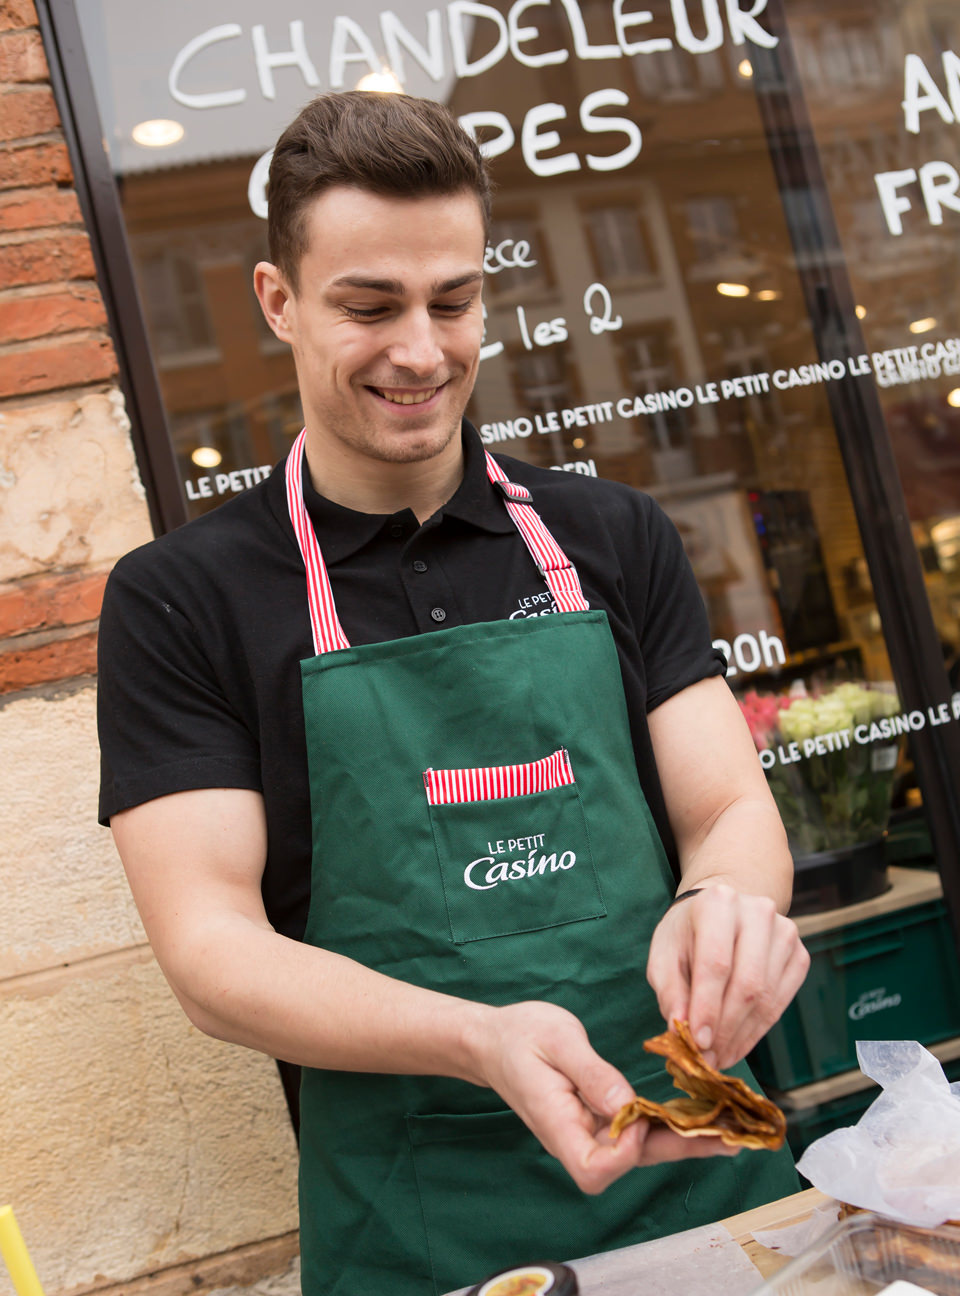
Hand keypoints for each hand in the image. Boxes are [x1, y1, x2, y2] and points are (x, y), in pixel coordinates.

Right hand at [464, 1000, 739, 1194]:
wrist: (495, 1040)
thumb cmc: (520, 1036)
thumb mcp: (556, 1040)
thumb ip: (592, 1074)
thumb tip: (627, 1105)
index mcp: (557, 1124)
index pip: (595, 1167)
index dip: (625, 1150)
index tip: (638, 1114)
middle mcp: (575, 1137)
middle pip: (630, 1164)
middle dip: (681, 1150)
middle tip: (729, 1137)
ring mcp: (588, 1131)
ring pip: (640, 1150)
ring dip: (684, 1139)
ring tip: (729, 1128)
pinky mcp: (598, 1119)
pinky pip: (636, 1130)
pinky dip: (668, 1122)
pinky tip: (698, 1114)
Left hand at [646, 885, 809, 1069]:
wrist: (722, 912)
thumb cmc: (688, 934)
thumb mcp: (664, 955)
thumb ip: (670, 990)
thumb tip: (679, 1031)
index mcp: (718, 903)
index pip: (716, 963)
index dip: (707, 1007)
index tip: (698, 1043)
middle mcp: (758, 912)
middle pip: (747, 984)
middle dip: (725, 1029)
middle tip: (707, 1060)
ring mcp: (785, 933)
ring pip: (766, 998)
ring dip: (740, 1036)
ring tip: (717, 1058)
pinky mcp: (799, 955)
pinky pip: (780, 1002)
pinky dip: (757, 1031)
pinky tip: (736, 1045)